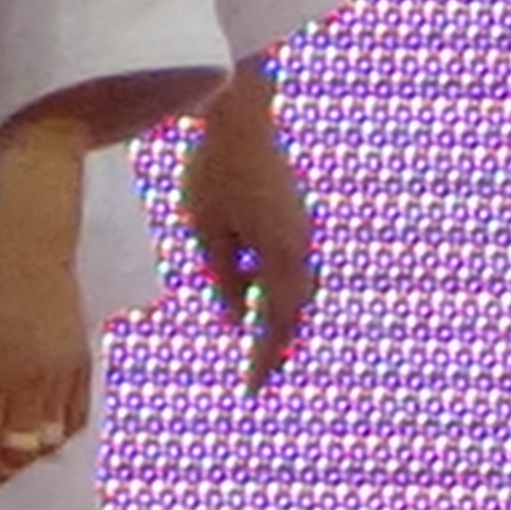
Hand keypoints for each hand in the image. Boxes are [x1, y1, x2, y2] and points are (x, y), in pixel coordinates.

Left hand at [0, 118, 93, 488]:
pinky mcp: (83, 366)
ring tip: (1, 458)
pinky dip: (58, 439)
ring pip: (51, 442)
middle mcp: (33, 382)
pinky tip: (39, 439)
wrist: (30, 246)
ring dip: (25, 460)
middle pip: (20, 453)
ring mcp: (63, 376)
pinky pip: (77, 419)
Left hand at [180, 66, 319, 389]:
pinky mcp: (296, 217)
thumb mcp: (207, 232)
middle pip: (294, 312)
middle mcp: (301, 249)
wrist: (242, 119)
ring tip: (262, 345)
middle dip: (277, 345)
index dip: (263, 358)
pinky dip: (280, 292)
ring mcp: (303, 232)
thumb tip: (233, 317)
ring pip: (297, 290)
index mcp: (282, 258)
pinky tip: (261, 298)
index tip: (253, 390)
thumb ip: (223, 278)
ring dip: (281, 319)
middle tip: (259, 376)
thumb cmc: (215, 173)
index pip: (274, 324)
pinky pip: (292, 268)